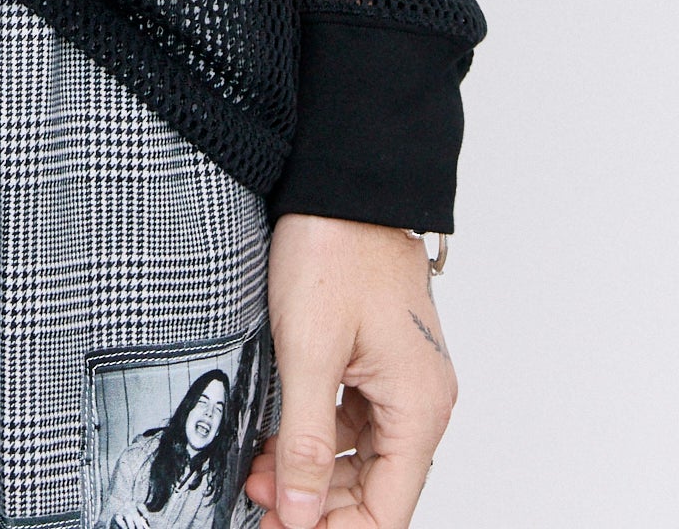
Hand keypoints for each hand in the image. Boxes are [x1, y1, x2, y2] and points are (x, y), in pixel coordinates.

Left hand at [244, 215, 455, 527]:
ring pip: (360, 456)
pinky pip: (353, 419)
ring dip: (310, 470)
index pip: (387, 511)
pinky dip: (315, 433)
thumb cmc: (337, 248)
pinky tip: (275, 434)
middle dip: (315, 502)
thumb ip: (303, 441)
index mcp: (419, 407)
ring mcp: (402, 379)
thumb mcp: (308, 351)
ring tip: (256, 469)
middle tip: (258, 500)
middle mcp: (422, 399)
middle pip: (375, 487)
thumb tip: (298, 512)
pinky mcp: (380, 359)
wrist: (344, 183)